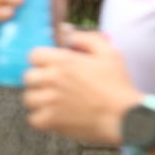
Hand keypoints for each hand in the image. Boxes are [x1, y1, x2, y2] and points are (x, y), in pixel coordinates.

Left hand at [20, 31, 140, 145]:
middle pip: (27, 77)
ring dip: (38, 100)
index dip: (41, 61)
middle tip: (52, 86)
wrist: (126, 117)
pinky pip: (32, 119)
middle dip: (39, 80)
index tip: (50, 67)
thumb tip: (66, 32)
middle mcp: (52, 79)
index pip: (33, 55)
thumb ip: (85, 38)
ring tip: (53, 102)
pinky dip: (40, 119)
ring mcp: (50, 101)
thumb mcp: (108, 53)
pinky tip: (53, 116)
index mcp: (63, 61)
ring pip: (28, 98)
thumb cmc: (118, 86)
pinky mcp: (51, 121)